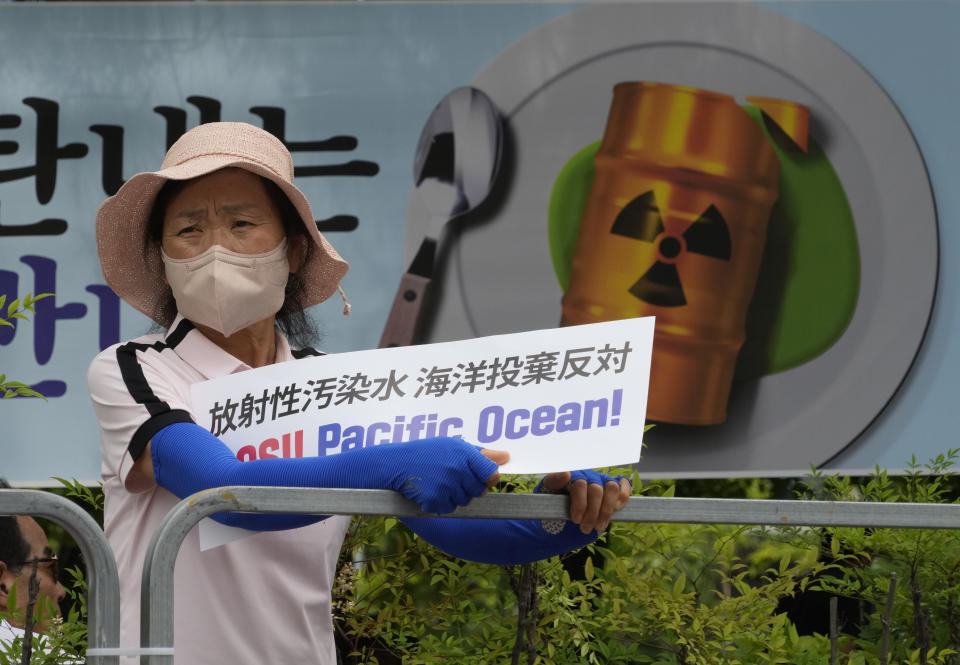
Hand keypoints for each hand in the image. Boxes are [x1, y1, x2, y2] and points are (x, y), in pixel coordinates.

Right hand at [390, 438, 507, 513]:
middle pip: (480, 491)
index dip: (489, 478)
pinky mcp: (435, 500)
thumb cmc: (428, 452)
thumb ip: (481, 453)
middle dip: (470, 487)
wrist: (397, 463)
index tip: (482, 477)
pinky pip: (449, 509)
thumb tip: (506, 457)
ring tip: (441, 481)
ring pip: (465, 501)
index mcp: (464, 454)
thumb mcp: (454, 446)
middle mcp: (457, 470)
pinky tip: (432, 490)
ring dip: (455, 495)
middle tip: (454, 477)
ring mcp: (446, 486)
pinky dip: (442, 503)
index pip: (492, 473)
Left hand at [542, 470, 630, 533]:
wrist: (561, 516)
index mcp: (574, 474)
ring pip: (612, 489)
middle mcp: (590, 476)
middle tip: (584, 528)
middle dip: (592, 512)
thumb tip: (567, 474)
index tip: (575, 519)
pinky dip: (623, 498)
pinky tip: (615, 510)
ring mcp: (603, 482)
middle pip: (597, 490)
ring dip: (606, 510)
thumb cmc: (554, 500)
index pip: (580, 484)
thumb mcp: (549, 491)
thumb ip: (554, 481)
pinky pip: (624, 487)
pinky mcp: (614, 490)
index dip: (580, 504)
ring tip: (598, 526)